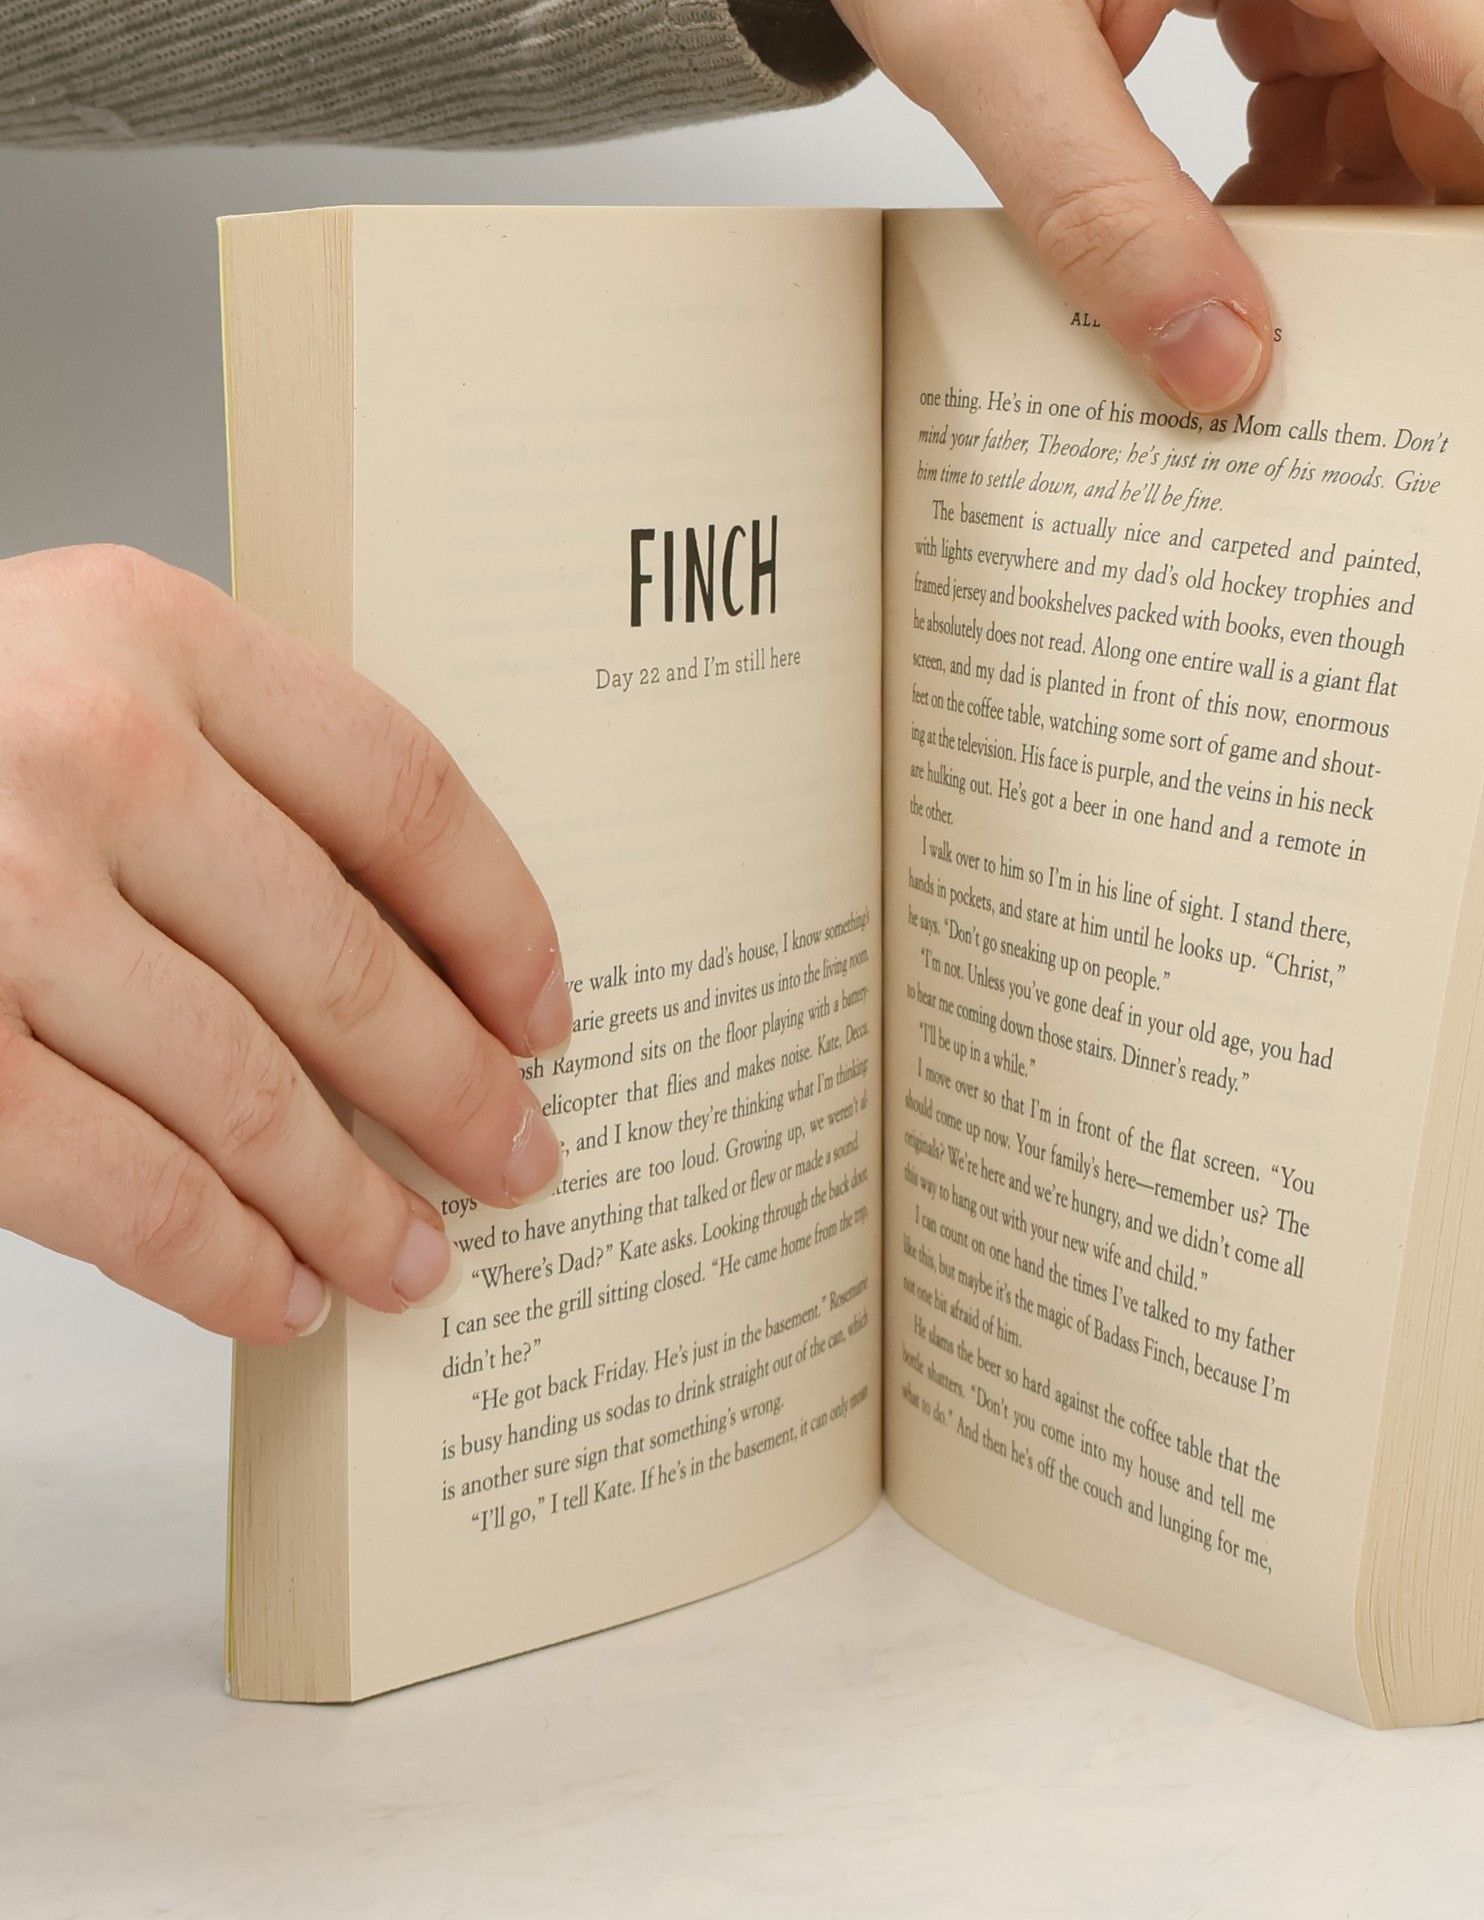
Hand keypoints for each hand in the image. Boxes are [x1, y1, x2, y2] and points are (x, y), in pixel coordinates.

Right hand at [0, 547, 569, 1342]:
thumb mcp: (61, 674)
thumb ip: (224, 769)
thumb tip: (425, 967)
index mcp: (144, 628)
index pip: (401, 789)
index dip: (499, 920)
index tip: (547, 1011)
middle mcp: (77, 746)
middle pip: (344, 959)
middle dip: (454, 1091)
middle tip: (519, 1162)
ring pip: (246, 1095)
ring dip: (353, 1203)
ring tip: (417, 1259)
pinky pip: (122, 1187)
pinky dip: (220, 1262)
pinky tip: (280, 1296)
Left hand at [831, 0, 1483, 408]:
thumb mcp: (996, 47)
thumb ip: (1098, 204)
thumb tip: (1220, 368)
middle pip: (1476, 106)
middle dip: (1470, 258)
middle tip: (1469, 401)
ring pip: (1407, 132)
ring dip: (1366, 253)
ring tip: (1314, 359)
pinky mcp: (1275, 11)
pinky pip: (1329, 130)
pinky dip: (1296, 221)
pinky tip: (1234, 284)